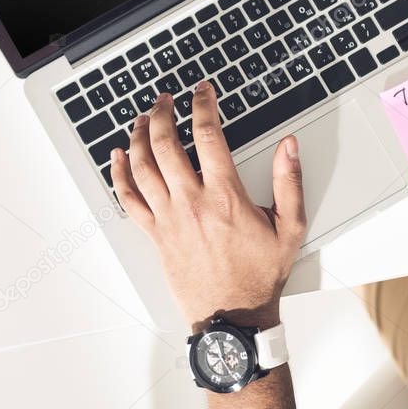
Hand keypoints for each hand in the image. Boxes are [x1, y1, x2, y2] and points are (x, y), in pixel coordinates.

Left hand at [110, 82, 306, 329]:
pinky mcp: (156, 235)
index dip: (203, 105)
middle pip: (166, 144)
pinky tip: (117, 157)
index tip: (202, 91)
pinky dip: (119, 175)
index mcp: (225, 196)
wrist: (233, 316)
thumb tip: (288, 146)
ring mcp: (169, 219)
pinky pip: (129, 199)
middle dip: (162, 113)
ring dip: (138, 136)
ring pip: (143, 167)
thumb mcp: (290, 227)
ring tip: (142, 118)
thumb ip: (289, 182)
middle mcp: (192, 202)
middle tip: (165, 99)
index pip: (208, 136)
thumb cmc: (260, 275)